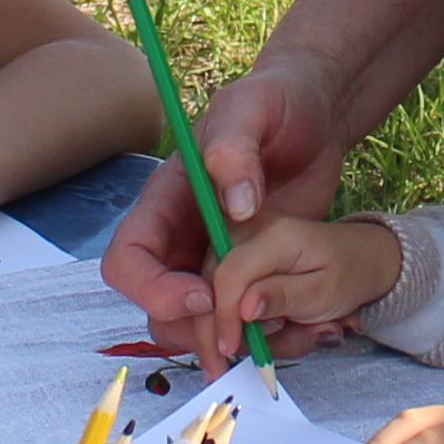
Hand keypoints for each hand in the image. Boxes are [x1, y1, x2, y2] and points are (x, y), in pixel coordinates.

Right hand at [97, 60, 346, 367]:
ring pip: (194, 323)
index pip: (128, 261)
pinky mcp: (249, 274)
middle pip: (155, 306)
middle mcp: (180, 239)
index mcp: (165, 202)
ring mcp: (213, 261)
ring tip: (273, 335)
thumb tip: (235, 206)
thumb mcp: (253, 108)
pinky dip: (260, 333)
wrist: (316, 117)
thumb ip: (235, 148)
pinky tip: (296, 326)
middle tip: (240, 338)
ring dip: (224, 340)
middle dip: (191, 329)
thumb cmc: (275, 103)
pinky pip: (239, 319)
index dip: (153, 289)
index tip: (204, 296)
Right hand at [202, 208, 404, 351]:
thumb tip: (243, 309)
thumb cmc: (347, 274)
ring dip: (246, 332)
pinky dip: (247, 325)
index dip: (223, 318)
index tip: (228, 351)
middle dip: (222, 332)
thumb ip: (283, 297)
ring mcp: (237, 243)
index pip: (230, 276)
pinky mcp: (235, 260)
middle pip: (209, 287)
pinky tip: (280, 330)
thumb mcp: (324, 292)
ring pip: (213, 298)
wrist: (359, 258)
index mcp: (274, 235)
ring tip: (294, 336)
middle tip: (242, 364)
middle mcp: (247, 231)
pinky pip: (225, 299)